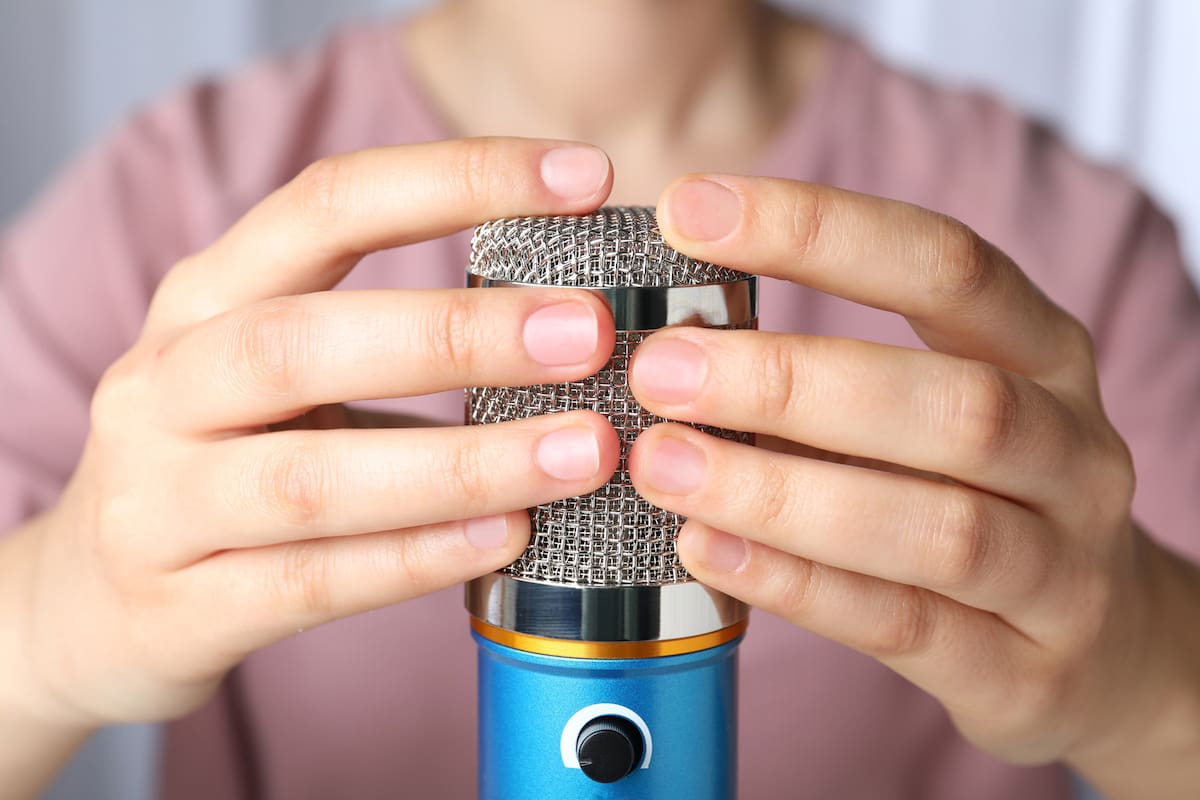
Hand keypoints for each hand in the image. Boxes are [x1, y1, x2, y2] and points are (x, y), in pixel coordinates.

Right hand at [0, 138, 622, 730]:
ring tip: (580, 452)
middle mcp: (168, 384)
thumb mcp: (272, 374)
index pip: (327, 205)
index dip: (455, 178)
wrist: (89, 605)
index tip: (581, 179)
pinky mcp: (181, 605)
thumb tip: (567, 323)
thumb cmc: (220, 465)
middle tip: (587, 333)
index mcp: (206, 299)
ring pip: (310, 478)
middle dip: (459, 333)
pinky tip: (504, 537)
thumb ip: (383, 338)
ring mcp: (161, 500)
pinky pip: (310, 582)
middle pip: (303, 339)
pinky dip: (414, 559)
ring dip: (459, 462)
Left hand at [628, 176, 1199, 792]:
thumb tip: (672, 338)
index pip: (946, 265)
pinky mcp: (1024, 670)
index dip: (819, 229)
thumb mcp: (938, 410)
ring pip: (937, 526)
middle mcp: (1072, 451)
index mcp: (1045, 355)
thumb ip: (832, 377)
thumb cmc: (980, 498)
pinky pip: (907, 625)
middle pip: (953, 402)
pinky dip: (800, 586)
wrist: (1105, 648)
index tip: (691, 210)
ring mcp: (1062, 569)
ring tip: (664, 466)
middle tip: (660, 368)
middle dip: (791, 381)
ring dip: (783, 494)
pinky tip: (707, 551)